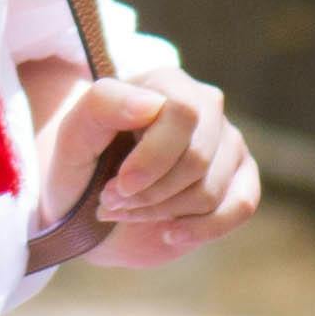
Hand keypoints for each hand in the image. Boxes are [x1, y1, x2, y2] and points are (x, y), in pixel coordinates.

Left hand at [28, 62, 258, 269]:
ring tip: (130, 212)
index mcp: (166, 83)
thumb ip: (103, 107)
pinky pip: (241, 205)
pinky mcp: (241, 177)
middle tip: (113, 203)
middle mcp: (205, 104)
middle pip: (197, 157)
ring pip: (211, 189)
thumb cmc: (82, 164)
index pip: (182, 114)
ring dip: (164, 212)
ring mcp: (228, 141)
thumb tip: (153, 103)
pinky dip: (203, 229)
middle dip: (151, 193)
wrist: (91, 205)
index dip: (151, 159)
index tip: (117, 187)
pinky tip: (170, 232)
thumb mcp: (73, 136)